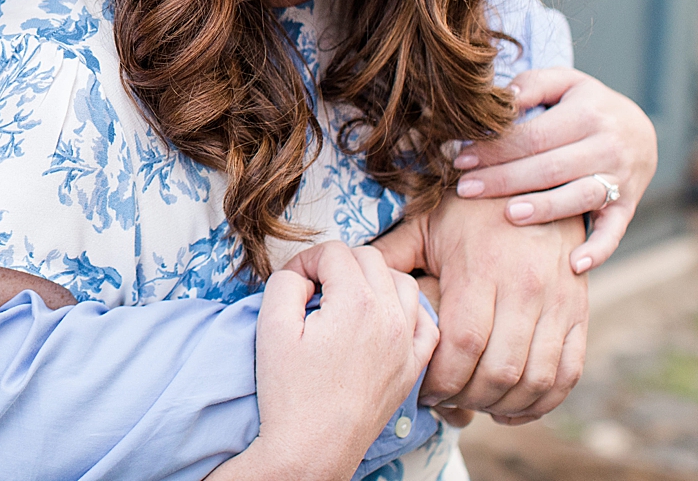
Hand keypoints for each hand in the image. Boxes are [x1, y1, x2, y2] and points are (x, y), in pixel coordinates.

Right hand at [210, 242, 436, 480]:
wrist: (314, 446)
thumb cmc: (290, 391)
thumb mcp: (271, 326)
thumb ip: (285, 282)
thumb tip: (304, 275)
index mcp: (356, 303)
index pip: (334, 251)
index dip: (306, 260)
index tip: (293, 282)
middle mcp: (391, 317)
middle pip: (370, 258)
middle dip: (339, 264)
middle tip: (314, 289)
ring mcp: (407, 343)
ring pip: (403, 283)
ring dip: (374, 280)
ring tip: (347, 299)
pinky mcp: (413, 367)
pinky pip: (425, 322)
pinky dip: (406, 312)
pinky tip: (382, 321)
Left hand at [376, 195, 586, 422]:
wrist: (534, 185)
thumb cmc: (468, 207)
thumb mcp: (424, 223)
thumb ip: (390, 255)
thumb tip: (351, 279)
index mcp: (481, 268)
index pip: (464, 343)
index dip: (442, 379)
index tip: (423, 391)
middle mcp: (525, 288)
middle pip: (501, 369)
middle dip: (468, 397)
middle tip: (445, 403)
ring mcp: (558, 303)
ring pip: (537, 378)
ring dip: (504, 404)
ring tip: (474, 404)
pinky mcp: (579, 313)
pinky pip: (569, 373)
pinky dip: (542, 400)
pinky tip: (512, 406)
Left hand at [452, 68, 656, 272]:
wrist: (640, 128)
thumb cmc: (586, 104)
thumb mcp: (565, 83)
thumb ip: (532, 85)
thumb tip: (501, 99)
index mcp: (588, 114)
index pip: (534, 136)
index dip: (496, 149)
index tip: (462, 159)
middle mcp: (608, 147)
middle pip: (550, 168)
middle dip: (504, 180)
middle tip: (465, 189)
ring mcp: (621, 180)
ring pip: (579, 198)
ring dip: (544, 209)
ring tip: (508, 215)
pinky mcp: (629, 206)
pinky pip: (615, 231)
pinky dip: (598, 249)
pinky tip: (573, 264)